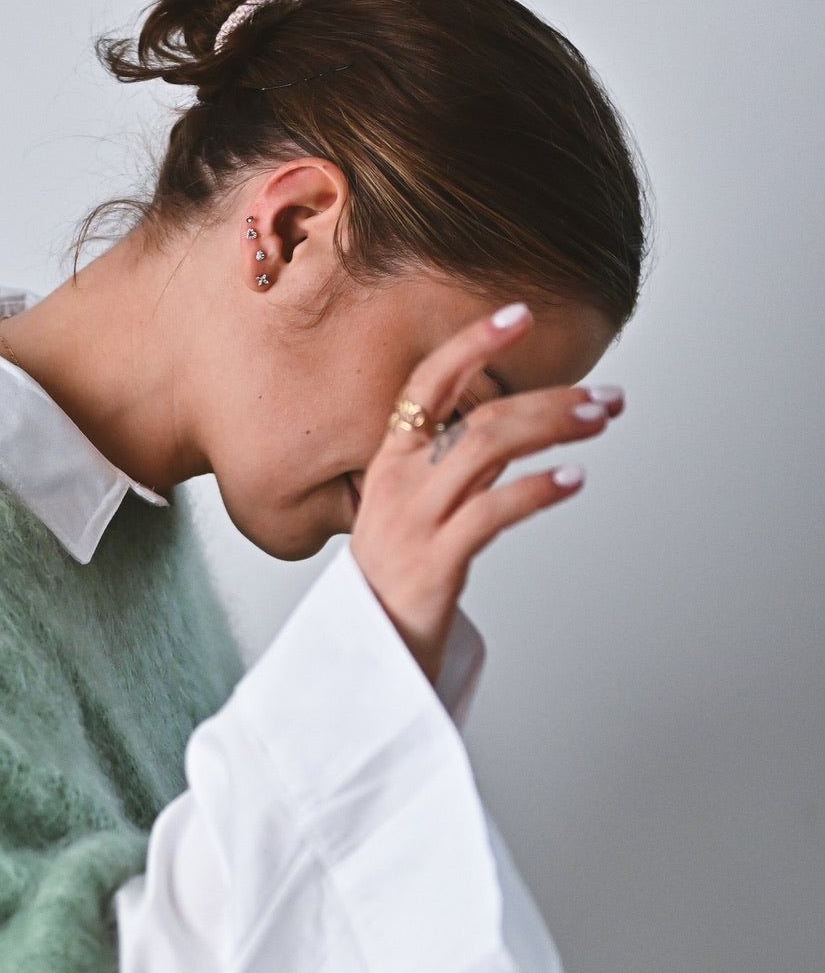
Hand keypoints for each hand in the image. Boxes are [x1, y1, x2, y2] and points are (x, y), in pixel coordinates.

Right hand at [349, 303, 623, 685]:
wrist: (366, 658)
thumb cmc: (397, 585)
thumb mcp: (415, 514)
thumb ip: (454, 470)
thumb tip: (515, 429)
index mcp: (390, 464)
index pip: (427, 383)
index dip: (472, 344)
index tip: (520, 314)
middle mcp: (397, 485)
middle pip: (481, 415)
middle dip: (552, 398)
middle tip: (606, 396)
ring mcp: (413, 523)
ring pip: (490, 448)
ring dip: (555, 427)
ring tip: (601, 421)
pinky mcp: (434, 564)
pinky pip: (493, 511)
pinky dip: (540, 488)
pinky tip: (573, 478)